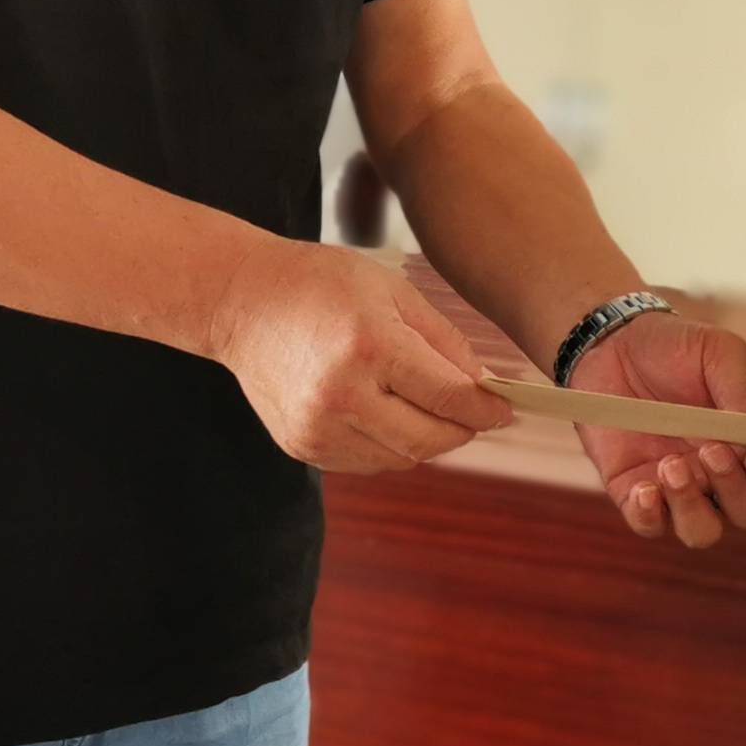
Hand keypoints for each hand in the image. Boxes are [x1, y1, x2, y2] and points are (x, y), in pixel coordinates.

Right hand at [212, 242, 511, 473]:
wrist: (240, 302)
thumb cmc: (318, 284)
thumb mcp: (390, 290)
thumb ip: (443, 340)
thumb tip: (482, 387)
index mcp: (371, 346)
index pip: (450, 397)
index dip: (486, 409)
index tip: (505, 410)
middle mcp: (343, 394)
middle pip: (430, 439)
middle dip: (462, 430)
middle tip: (473, 414)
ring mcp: (319, 427)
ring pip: (402, 458)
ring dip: (424, 438)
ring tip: (417, 403)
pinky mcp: (303, 446)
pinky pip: (368, 461)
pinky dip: (387, 443)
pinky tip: (378, 409)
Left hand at [569, 310, 745, 546]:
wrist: (610, 344)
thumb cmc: (674, 346)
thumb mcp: (718, 352)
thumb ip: (743, 392)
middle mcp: (719, 475)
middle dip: (734, 491)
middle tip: (710, 452)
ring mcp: (679, 489)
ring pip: (702, 532)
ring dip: (692, 508)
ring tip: (669, 465)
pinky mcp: (635, 493)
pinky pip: (650, 526)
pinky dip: (651, 516)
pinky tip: (645, 488)